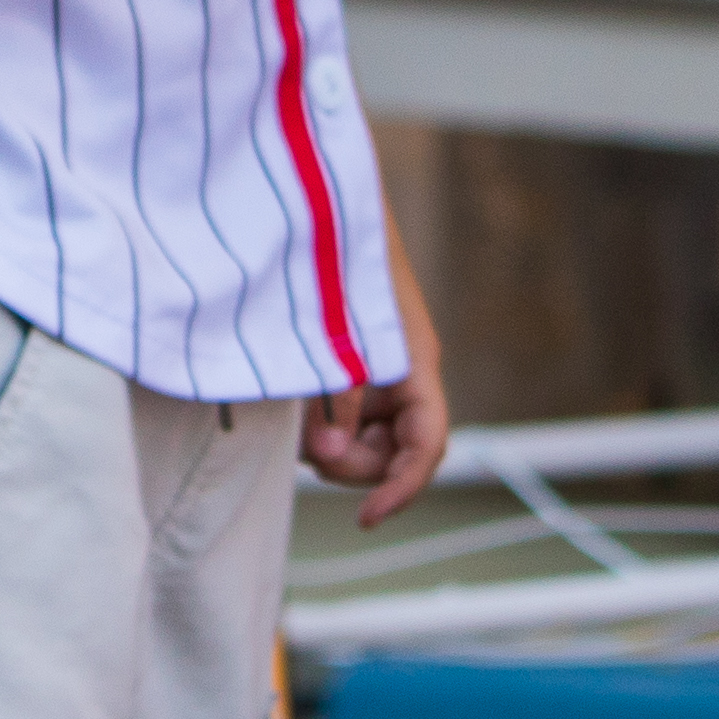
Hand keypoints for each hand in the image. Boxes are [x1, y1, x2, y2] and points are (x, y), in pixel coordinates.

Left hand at [309, 235, 458, 528]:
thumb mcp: (336, 334)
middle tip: (309, 443)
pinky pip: (340, 417)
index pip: (426, 448)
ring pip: (361, 439)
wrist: (317, 200)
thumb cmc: (332, 258)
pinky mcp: (348, 368)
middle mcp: (402, 376)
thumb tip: (330, 452)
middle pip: (391, 455)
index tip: (365, 518)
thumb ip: (338, 396)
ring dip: (328, 440)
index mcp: (414, 365)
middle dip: (350, 462)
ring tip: (295, 408)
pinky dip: (317, 421)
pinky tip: (292, 399)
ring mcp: (375, 374)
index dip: (402, 489)